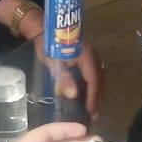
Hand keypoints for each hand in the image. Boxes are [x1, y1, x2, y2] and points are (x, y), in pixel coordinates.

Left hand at [0, 0, 103, 117]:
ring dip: (95, 91)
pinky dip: (92, 84)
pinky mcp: (84, 55)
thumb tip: (74, 95)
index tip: (91, 112)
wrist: (42, 28)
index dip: (93, 97)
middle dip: (97, 96)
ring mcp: (89, 54)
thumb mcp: (54, 63)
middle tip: (93, 113)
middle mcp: (92, 54)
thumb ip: (64, 78)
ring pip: (98, 75)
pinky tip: (86, 92)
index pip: (93, 79)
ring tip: (91, 106)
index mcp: (86, 55)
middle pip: (99, 78)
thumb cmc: (48, 46)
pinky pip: (93, 72)